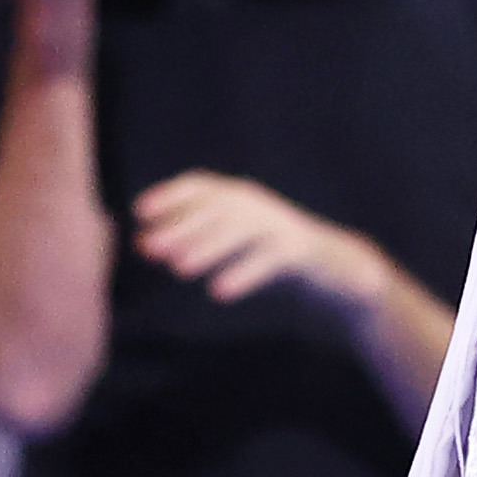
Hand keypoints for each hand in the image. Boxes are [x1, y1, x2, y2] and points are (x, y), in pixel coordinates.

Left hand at [128, 173, 397, 314]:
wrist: (336, 266)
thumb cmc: (273, 254)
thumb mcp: (232, 243)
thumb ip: (193, 240)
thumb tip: (142, 243)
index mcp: (243, 198)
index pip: (203, 185)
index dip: (171, 195)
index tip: (140, 211)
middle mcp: (260, 205)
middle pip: (218, 207)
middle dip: (181, 226)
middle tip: (149, 249)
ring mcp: (283, 225)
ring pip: (243, 229)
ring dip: (209, 246)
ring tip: (179, 269)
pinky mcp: (303, 251)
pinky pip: (271, 258)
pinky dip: (245, 272)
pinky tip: (220, 291)